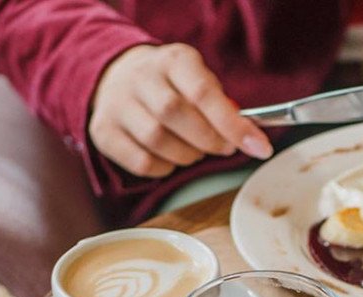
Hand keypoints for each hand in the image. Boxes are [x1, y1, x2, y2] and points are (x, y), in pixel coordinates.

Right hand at [88, 44, 272, 177]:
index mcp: (173, 60)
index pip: (203, 92)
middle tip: (224, 147)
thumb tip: (249, 136)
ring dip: (188, 155)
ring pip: (157, 140)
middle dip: (210, 140)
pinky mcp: (103, 131)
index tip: (258, 146)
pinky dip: (165, 168)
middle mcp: (140, 77)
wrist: (118, 77)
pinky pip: (141, 162)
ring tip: (196, 150)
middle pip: (175, 114)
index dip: (233, 124)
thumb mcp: (200, 80)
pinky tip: (171, 158)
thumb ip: (223, 105)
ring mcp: (117, 104)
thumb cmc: (174, 86)